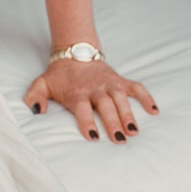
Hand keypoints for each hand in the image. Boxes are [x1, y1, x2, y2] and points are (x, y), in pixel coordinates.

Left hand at [24, 60, 158, 143]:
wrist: (74, 52)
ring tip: (135, 131)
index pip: (82, 108)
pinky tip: (155, 111)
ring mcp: (109, 83)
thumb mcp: (42, 83)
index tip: (93, 136)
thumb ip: (35, 96)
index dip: (87, 121)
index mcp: (77, 92)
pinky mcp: (120, 80)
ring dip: (129, 113)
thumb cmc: (59, 76)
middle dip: (113, 121)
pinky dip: (146, 97)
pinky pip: (136, 87)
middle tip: (120, 139)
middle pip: (105, 105)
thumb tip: (36, 111)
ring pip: (121, 98)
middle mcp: (95, 88)